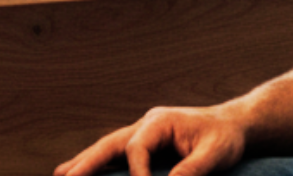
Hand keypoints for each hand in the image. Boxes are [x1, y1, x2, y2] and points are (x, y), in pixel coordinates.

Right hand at [54, 106, 246, 175]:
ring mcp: (142, 134)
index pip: (137, 147)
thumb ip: (191, 170)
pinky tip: (80, 172)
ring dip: (84, 162)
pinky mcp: (144, 146)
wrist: (232, 126)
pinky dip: (98, 164)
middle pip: (109, 143)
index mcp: (160, 121)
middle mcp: (145, 125)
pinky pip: (115, 155)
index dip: (136, 172)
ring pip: (107, 148)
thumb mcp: (214, 154)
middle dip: (86, 162)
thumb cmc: (224, 138)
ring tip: (60, 175)